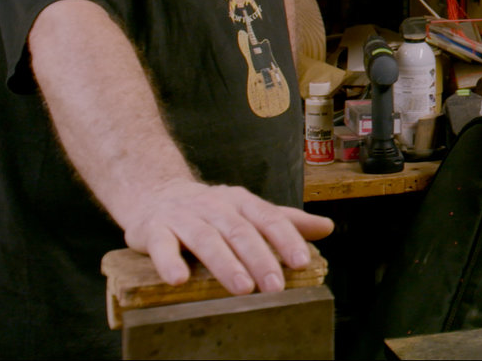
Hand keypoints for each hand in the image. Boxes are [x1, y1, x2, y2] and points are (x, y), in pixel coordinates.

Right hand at [123, 180, 334, 294]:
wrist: (155, 193)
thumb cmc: (211, 209)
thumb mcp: (249, 210)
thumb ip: (286, 221)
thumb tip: (327, 227)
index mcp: (241, 202)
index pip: (268, 219)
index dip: (286, 239)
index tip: (301, 262)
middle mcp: (214, 206)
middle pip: (240, 232)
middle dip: (260, 259)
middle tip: (275, 287)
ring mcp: (183, 217)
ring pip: (206, 239)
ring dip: (225, 264)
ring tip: (242, 288)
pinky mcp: (154, 230)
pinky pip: (162, 245)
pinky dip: (169, 262)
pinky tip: (179, 280)